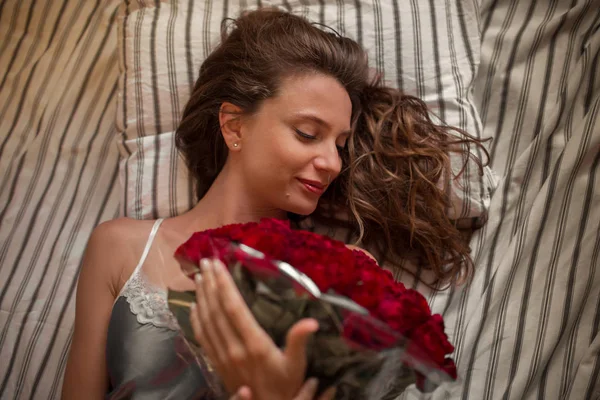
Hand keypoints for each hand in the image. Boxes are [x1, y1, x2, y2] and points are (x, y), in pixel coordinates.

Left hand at [190, 258, 319, 399]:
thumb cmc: (286, 387)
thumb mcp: (297, 365)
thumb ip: (299, 342)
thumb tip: (312, 322)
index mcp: (254, 344)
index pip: (234, 308)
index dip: (224, 285)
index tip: (218, 265)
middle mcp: (234, 348)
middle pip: (216, 310)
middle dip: (210, 284)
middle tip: (204, 262)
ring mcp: (222, 356)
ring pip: (207, 322)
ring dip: (201, 297)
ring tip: (198, 277)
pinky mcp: (217, 363)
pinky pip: (202, 338)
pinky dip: (196, 320)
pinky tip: (194, 307)